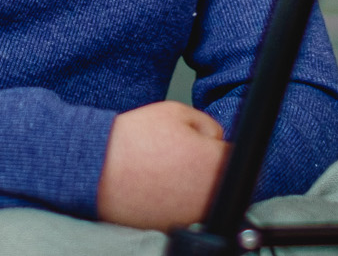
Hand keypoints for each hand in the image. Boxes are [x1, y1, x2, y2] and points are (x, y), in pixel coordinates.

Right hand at [96, 100, 229, 229]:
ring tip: (171, 169)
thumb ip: (208, 125)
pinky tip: (162, 185)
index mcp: (214, 162)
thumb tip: (217, 139)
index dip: (223, 146)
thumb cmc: (133, 140)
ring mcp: (192, 214)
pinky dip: (180, 200)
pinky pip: (188, 211)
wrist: (97, 170)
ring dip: (198, 184)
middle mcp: (208, 193)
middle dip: (213, 166)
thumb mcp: (177, 112)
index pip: (240, 155)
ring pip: (209, 197)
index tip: (211, 144)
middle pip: (227, 179)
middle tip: (187, 155)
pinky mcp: (174, 225)